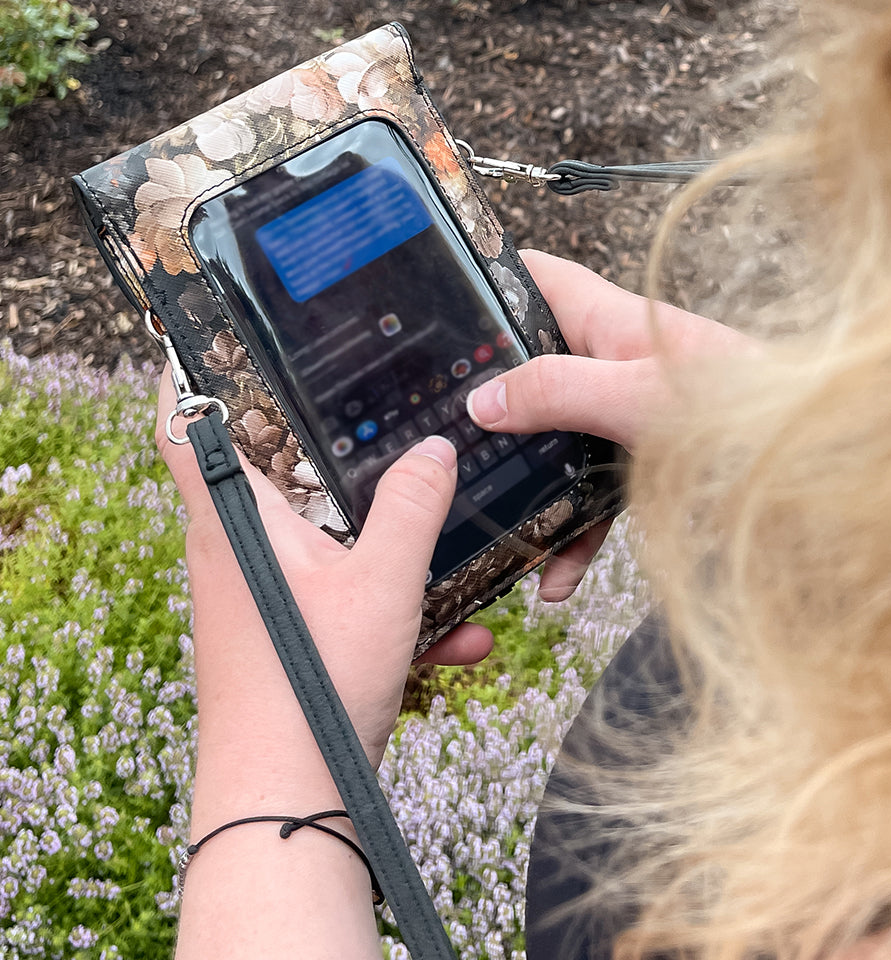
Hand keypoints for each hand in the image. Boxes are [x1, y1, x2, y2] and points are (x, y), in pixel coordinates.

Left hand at [155, 369, 492, 786]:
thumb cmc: (315, 687)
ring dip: (381, 549)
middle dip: (322, 453)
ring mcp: (259, 595)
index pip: (186, 423)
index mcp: (235, 520)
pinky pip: (340, 598)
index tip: (214, 335)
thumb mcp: (382, 583)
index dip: (190, 372)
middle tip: (368, 421)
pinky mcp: (286, 633)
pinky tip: (459, 639)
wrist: (289, 800)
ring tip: (447, 559)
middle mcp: (235, 551)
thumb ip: (412, 508)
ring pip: (320, 544)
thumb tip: (435, 451)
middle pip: (266, 473)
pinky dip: (389, 607)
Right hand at [466, 249, 741, 600]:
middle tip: (438, 432)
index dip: (483, 278)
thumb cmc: (748, 408)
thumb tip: (484, 400)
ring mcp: (624, 415)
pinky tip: (554, 578)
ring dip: (524, 481)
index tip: (432, 302)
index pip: (533, 277)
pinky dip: (569, 532)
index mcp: (609, 321)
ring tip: (488, 521)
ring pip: (554, 441)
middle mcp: (611, 362)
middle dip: (488, 401)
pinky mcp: (640, 462)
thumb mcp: (638, 395)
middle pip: (530, 369)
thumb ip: (560, 390)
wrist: (822, 466)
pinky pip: (589, 494)